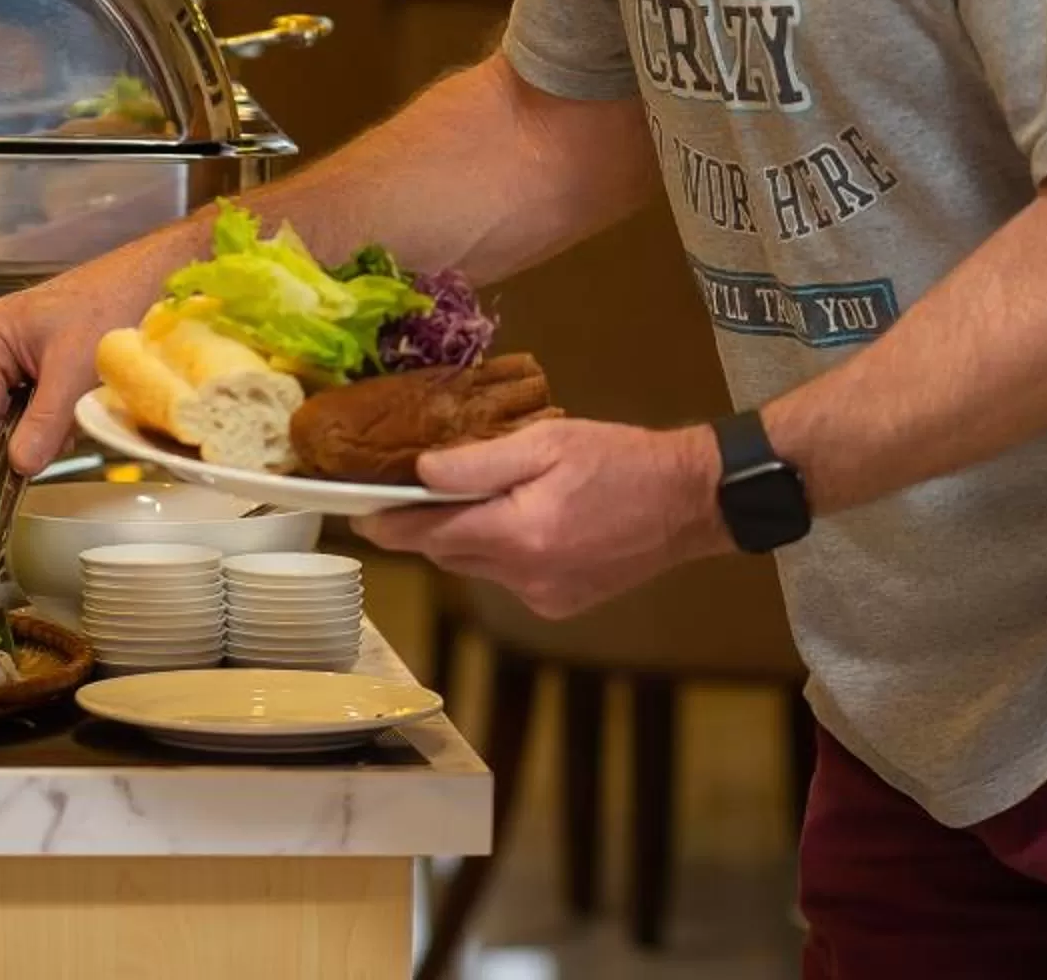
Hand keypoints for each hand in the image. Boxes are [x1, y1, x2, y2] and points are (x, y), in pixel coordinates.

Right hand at [0, 255, 159, 478]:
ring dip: (49, 425)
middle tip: (53, 455)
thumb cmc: (115, 302)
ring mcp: (22, 349)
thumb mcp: (75, 371)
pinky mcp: (47, 357)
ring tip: (79, 414)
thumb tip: (20, 465)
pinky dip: (62, 412)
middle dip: (26, 437)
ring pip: (23, 411)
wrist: (156, 277)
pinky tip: (84, 403)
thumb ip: (44, 422)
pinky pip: (43, 400)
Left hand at [355, 419, 730, 619]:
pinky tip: (524, 520)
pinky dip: (502, 551)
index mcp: (520, 534)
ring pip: (477, 567)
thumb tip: (421, 475)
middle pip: (448, 554)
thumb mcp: (547, 442)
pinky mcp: (561, 604)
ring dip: (467, 536)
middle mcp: (527, 577)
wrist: (689, 502)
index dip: (388, 524)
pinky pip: (509, 577)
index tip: (357, 513)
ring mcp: (545, 596)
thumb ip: (478, 463)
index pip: (429, 536)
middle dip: (426, 526)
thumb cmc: (621, 461)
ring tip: (479, 497)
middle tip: (408, 493)